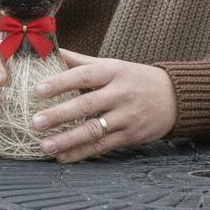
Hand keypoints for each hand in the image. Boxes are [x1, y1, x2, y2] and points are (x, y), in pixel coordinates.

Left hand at [31, 49, 177, 161]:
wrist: (174, 97)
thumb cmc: (134, 78)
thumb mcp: (112, 65)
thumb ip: (81, 61)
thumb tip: (50, 52)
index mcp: (114, 72)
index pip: (85, 75)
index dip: (61, 82)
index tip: (38, 90)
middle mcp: (120, 93)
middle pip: (87, 104)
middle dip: (59, 115)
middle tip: (35, 122)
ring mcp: (126, 116)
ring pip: (93, 129)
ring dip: (67, 140)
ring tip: (44, 146)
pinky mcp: (130, 136)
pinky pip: (102, 146)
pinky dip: (81, 153)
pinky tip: (63, 157)